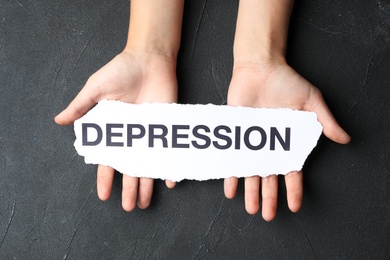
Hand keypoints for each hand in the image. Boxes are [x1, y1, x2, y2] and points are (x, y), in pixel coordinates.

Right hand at [55, 50, 177, 210]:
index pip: (108, 160)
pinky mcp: (166, 128)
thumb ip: (81, 106)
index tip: (105, 195)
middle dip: (128, 188)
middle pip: (130, 168)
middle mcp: (132, 136)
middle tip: (128, 207)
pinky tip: (170, 181)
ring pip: (148, 165)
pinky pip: (167, 151)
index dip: (105, 178)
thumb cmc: (120, 70)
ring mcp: (150, 133)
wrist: (150, 59)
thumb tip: (59, 121)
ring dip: (146, 184)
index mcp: (113, 130)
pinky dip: (169, 166)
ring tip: (144, 203)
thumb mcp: (96, 88)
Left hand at [224, 61, 350, 220]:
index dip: (293, 189)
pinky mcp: (236, 135)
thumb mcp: (311, 100)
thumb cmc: (286, 82)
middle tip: (267, 216)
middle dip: (269, 197)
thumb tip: (344, 138)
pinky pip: (233, 158)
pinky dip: (231, 173)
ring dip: (251, 192)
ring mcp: (252, 142)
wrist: (259, 68)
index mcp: (288, 141)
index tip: (293, 206)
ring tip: (251, 209)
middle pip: (269, 177)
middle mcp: (269, 145)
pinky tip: (230, 190)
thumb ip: (325, 120)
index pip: (292, 170)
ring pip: (251, 172)